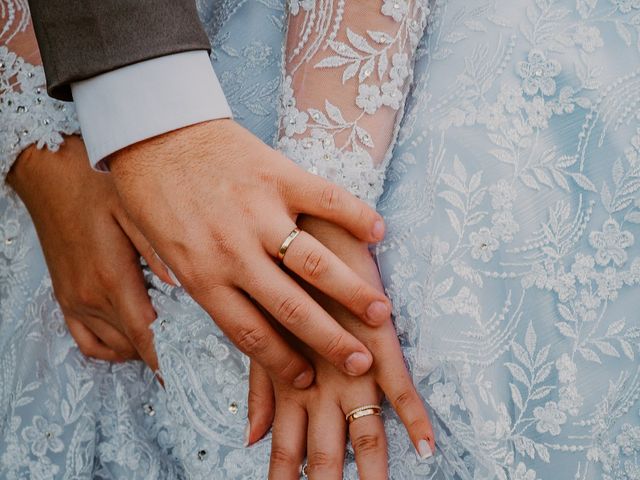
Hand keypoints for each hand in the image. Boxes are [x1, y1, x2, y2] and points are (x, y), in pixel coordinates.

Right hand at [7, 136, 173, 368]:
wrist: (49, 173)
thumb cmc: (92, 184)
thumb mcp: (133, 208)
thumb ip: (158, 249)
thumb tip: (182, 283)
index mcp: (111, 277)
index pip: (145, 335)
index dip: (167, 360)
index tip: (186, 376)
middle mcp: (90, 296)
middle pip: (133, 345)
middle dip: (163, 353)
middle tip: (191, 352)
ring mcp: (74, 300)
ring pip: (113, 347)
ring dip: (140, 350)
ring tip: (169, 341)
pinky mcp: (64, 297)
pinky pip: (86, 341)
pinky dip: (111, 349)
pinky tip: (132, 337)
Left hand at [108, 119, 391, 386]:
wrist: (152, 129)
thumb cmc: (155, 193)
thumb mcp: (163, 250)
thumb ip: (200, 285)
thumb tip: (233, 320)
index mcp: (202, 274)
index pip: (251, 334)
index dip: (282, 363)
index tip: (306, 378)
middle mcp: (234, 250)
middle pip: (292, 310)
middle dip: (330, 343)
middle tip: (359, 362)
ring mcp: (260, 211)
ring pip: (316, 264)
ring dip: (353, 292)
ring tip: (381, 314)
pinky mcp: (277, 173)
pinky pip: (327, 200)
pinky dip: (356, 216)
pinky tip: (379, 233)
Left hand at [245, 217, 435, 478]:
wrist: (298, 218)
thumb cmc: (276, 273)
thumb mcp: (263, 334)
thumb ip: (261, 388)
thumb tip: (251, 438)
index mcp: (283, 378)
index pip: (285, 449)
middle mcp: (313, 377)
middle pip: (322, 450)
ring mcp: (344, 356)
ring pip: (361, 425)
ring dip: (373, 467)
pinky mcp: (372, 330)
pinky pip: (397, 380)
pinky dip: (413, 415)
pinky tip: (427, 445)